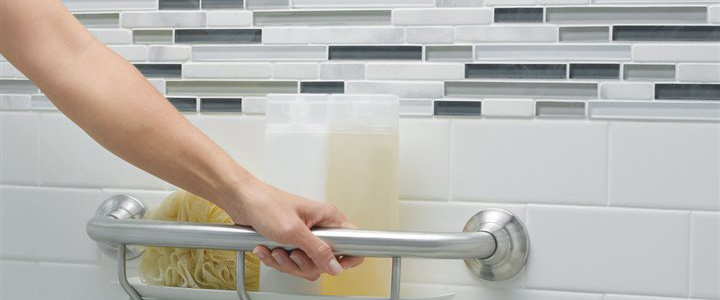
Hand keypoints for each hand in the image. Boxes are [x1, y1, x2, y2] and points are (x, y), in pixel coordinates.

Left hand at [223, 176, 363, 280]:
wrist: (241, 201)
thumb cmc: (266, 204)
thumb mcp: (294, 231)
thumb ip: (317, 250)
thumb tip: (335, 265)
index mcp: (327, 218)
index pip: (354, 240)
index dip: (347, 257)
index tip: (331, 264)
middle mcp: (319, 227)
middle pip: (326, 261)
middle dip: (305, 263)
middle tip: (293, 252)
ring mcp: (304, 236)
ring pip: (306, 264)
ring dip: (287, 262)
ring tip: (276, 249)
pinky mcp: (290, 243)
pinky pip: (290, 262)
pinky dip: (276, 259)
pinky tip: (267, 248)